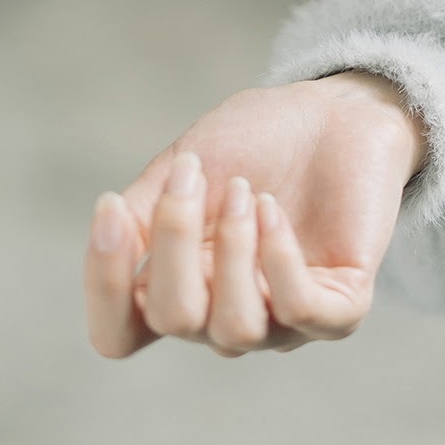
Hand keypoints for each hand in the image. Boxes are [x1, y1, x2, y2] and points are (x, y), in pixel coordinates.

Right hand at [82, 73, 426, 357]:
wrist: (337, 111)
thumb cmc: (257, 142)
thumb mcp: (185, 167)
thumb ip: (143, 212)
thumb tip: (110, 238)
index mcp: (178, 287)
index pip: (118, 334)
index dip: (104, 286)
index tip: (110, 207)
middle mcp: (223, 316)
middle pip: (174, 319)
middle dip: (176, 237)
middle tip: (195, 173)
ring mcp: (282, 320)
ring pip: (235, 327)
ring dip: (234, 249)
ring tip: (247, 192)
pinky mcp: (340, 308)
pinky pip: (301, 312)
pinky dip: (280, 259)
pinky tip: (273, 210)